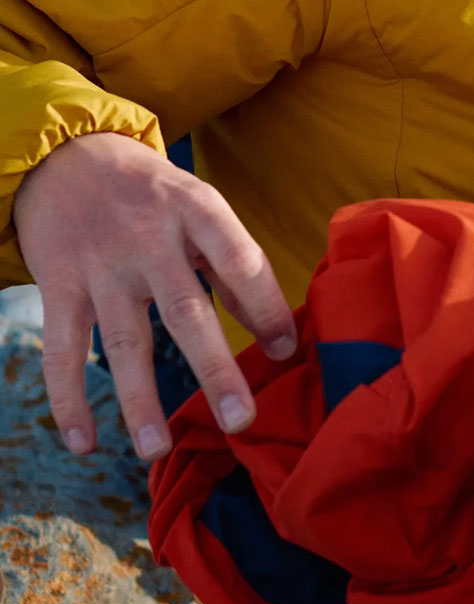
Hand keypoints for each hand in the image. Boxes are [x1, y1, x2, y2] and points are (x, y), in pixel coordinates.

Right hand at [12, 132, 297, 458]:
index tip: (285, 352)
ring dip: (140, 401)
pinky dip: (70, 399)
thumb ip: (231, 262)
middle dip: (215, 369)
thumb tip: (273, 331)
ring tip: (156, 451)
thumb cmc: (150, 192)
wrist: (65, 153)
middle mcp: (149, 236)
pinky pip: (63, 349)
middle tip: (240, 420)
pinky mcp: (58, 283)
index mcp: (197, 209)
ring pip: (124, 341)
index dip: (267, 308)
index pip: (241, 262)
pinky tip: (84, 442)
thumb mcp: (198, 206)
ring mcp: (101, 263)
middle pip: (187, 310)